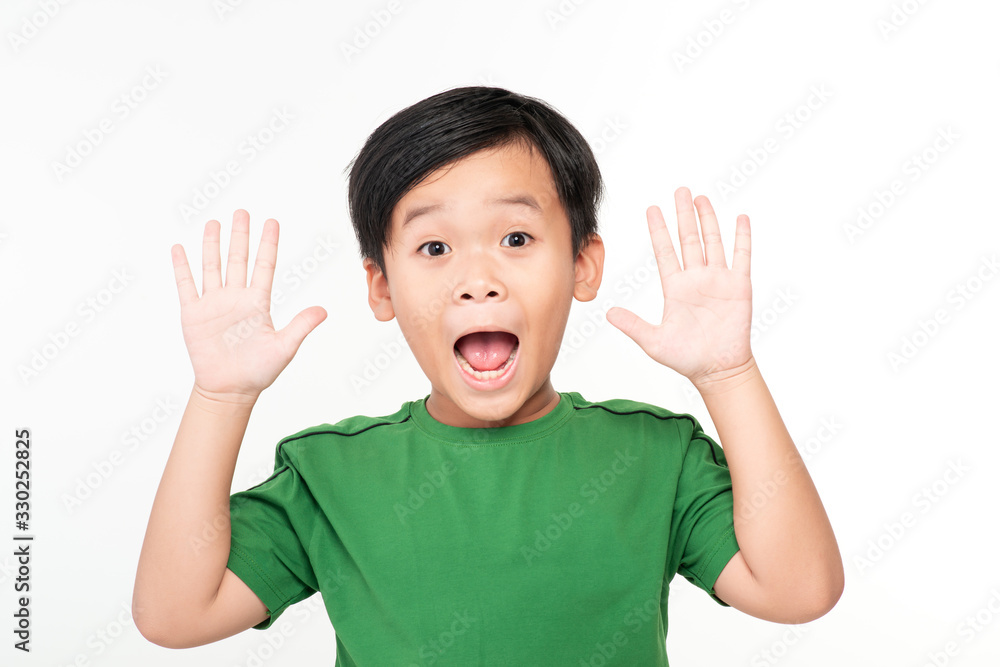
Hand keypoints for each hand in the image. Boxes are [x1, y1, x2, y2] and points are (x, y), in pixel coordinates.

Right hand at [171, 210, 326, 401]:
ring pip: (212, 266)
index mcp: (258, 303)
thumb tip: (324, 311)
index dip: (267, 244)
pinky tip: (179, 248)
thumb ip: (301, 326)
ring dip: (212, 244)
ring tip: (214, 222)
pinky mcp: (193, 314)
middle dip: (240, 235)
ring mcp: (213, 304)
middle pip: (238, 259)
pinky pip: (186, 285)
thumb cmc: (258, 372)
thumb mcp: (284, 347)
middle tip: (241, 211)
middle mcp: (236, 298)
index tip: (271, 221)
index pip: (264, 266)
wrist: (229, 390)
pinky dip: (182, 267)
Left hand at [606, 187, 752, 387]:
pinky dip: (742, 238)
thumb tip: (608, 313)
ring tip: (701, 198)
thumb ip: (633, 325)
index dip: (659, 230)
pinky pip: (741, 257)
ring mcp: (718, 280)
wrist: (717, 370)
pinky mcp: (739, 286)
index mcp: (675, 288)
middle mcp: (696, 279)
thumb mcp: (654, 341)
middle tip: (680, 190)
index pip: (665, 251)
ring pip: (712, 242)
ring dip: (707, 220)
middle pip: (688, 239)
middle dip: (683, 215)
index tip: (651, 209)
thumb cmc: (687, 358)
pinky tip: (741, 218)